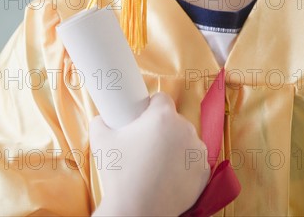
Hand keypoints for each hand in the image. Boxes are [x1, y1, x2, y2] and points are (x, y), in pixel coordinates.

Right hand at [90, 92, 209, 215]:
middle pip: (173, 119)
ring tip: (156, 163)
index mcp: (163, 116)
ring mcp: (197, 151)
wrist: (137, 212)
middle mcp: (185, 129)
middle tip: (145, 145)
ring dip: (175, 145)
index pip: (161, 98)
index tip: (142, 119)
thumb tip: (101, 119)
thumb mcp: (101, 141)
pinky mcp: (203, 172)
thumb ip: (100, 122)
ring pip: (185, 139)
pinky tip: (169, 174)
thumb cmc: (120, 174)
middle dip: (161, 128)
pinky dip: (184, 165)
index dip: (149, 106)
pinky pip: (193, 160)